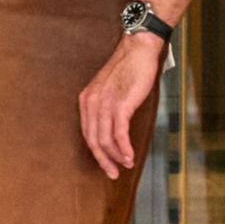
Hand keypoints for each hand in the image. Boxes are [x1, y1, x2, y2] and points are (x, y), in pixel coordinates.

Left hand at [79, 31, 166, 178]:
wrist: (138, 49)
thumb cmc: (128, 68)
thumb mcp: (109, 89)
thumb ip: (106, 106)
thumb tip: (113, 128)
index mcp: (86, 100)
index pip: (87, 133)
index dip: (96, 151)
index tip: (106, 163)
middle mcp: (91, 103)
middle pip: (94, 141)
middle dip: (104, 160)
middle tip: (113, 173)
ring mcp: (105, 105)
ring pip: (106, 141)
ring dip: (116, 157)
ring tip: (126, 165)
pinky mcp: (120, 106)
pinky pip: (119, 135)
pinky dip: (124, 149)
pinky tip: (130, 156)